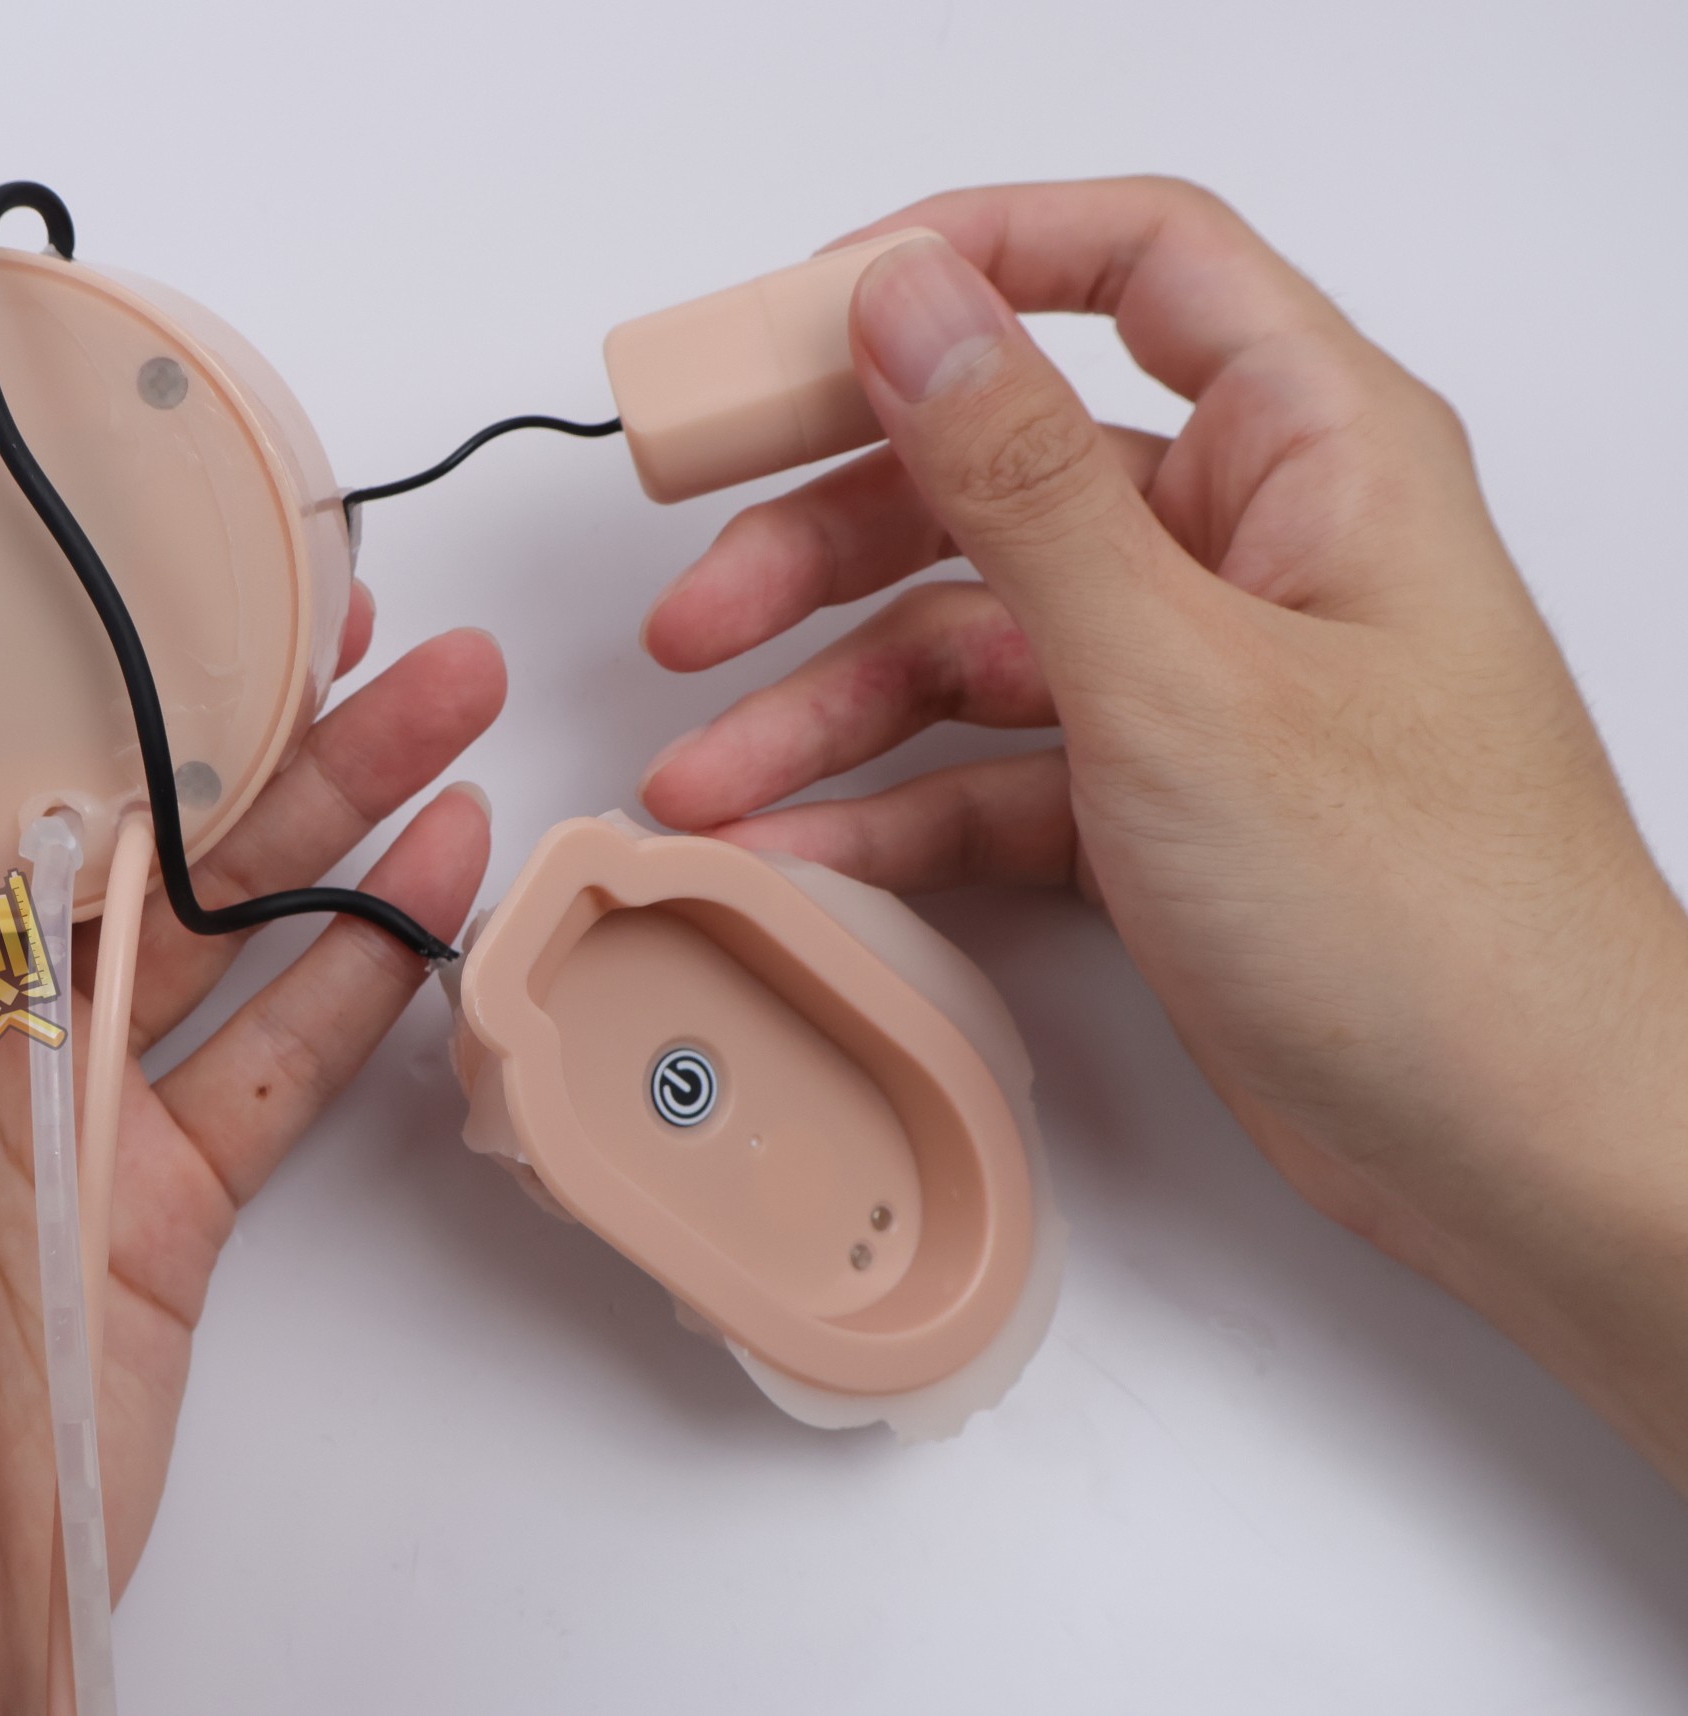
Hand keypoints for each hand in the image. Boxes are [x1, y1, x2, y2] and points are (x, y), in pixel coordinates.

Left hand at [0, 604, 504, 1713]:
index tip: (40, 489)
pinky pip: (272, 1053)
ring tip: (431, 690)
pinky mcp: (154, 1201)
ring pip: (196, 906)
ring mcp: (48, 1108)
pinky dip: (361, 962)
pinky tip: (436, 868)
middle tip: (316, 571)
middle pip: (68, 798)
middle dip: (193, 683)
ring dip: (316, 799)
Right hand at [637, 177, 1687, 1485]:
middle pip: (994, 467)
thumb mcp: (1181, 674)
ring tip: (706, 779)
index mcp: (1309, 450)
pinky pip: (982, 769)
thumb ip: (1024, 480)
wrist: (1520, 1150)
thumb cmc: (1432, 914)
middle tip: (698, 594)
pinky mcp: (1151, 804)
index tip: (804, 321)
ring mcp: (1190, 680)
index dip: (967, 258)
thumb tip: (911, 302)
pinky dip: (884, 806)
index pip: (1134, 263)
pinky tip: (795, 848)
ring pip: (964, 637)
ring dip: (821, 702)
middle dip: (825, 533)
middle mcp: (1246, 545)